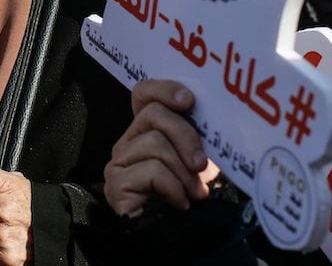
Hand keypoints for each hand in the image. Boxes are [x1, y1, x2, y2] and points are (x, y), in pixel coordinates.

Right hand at [104, 79, 219, 216]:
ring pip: (155, 144)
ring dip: (183, 171)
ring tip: (193, 192)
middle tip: (201, 164)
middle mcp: (127, 143)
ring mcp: (118, 163)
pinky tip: (179, 202)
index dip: (163, 89)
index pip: (143, 94)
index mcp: (145, 132)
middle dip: (186, 136)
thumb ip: (197, 137)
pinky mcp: (116, 184)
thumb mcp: (197, 162)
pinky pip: (152, 170)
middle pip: (153, 115)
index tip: (189, 101)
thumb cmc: (188, 200)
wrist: (176, 241)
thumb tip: (216, 114)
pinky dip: (174, 187)